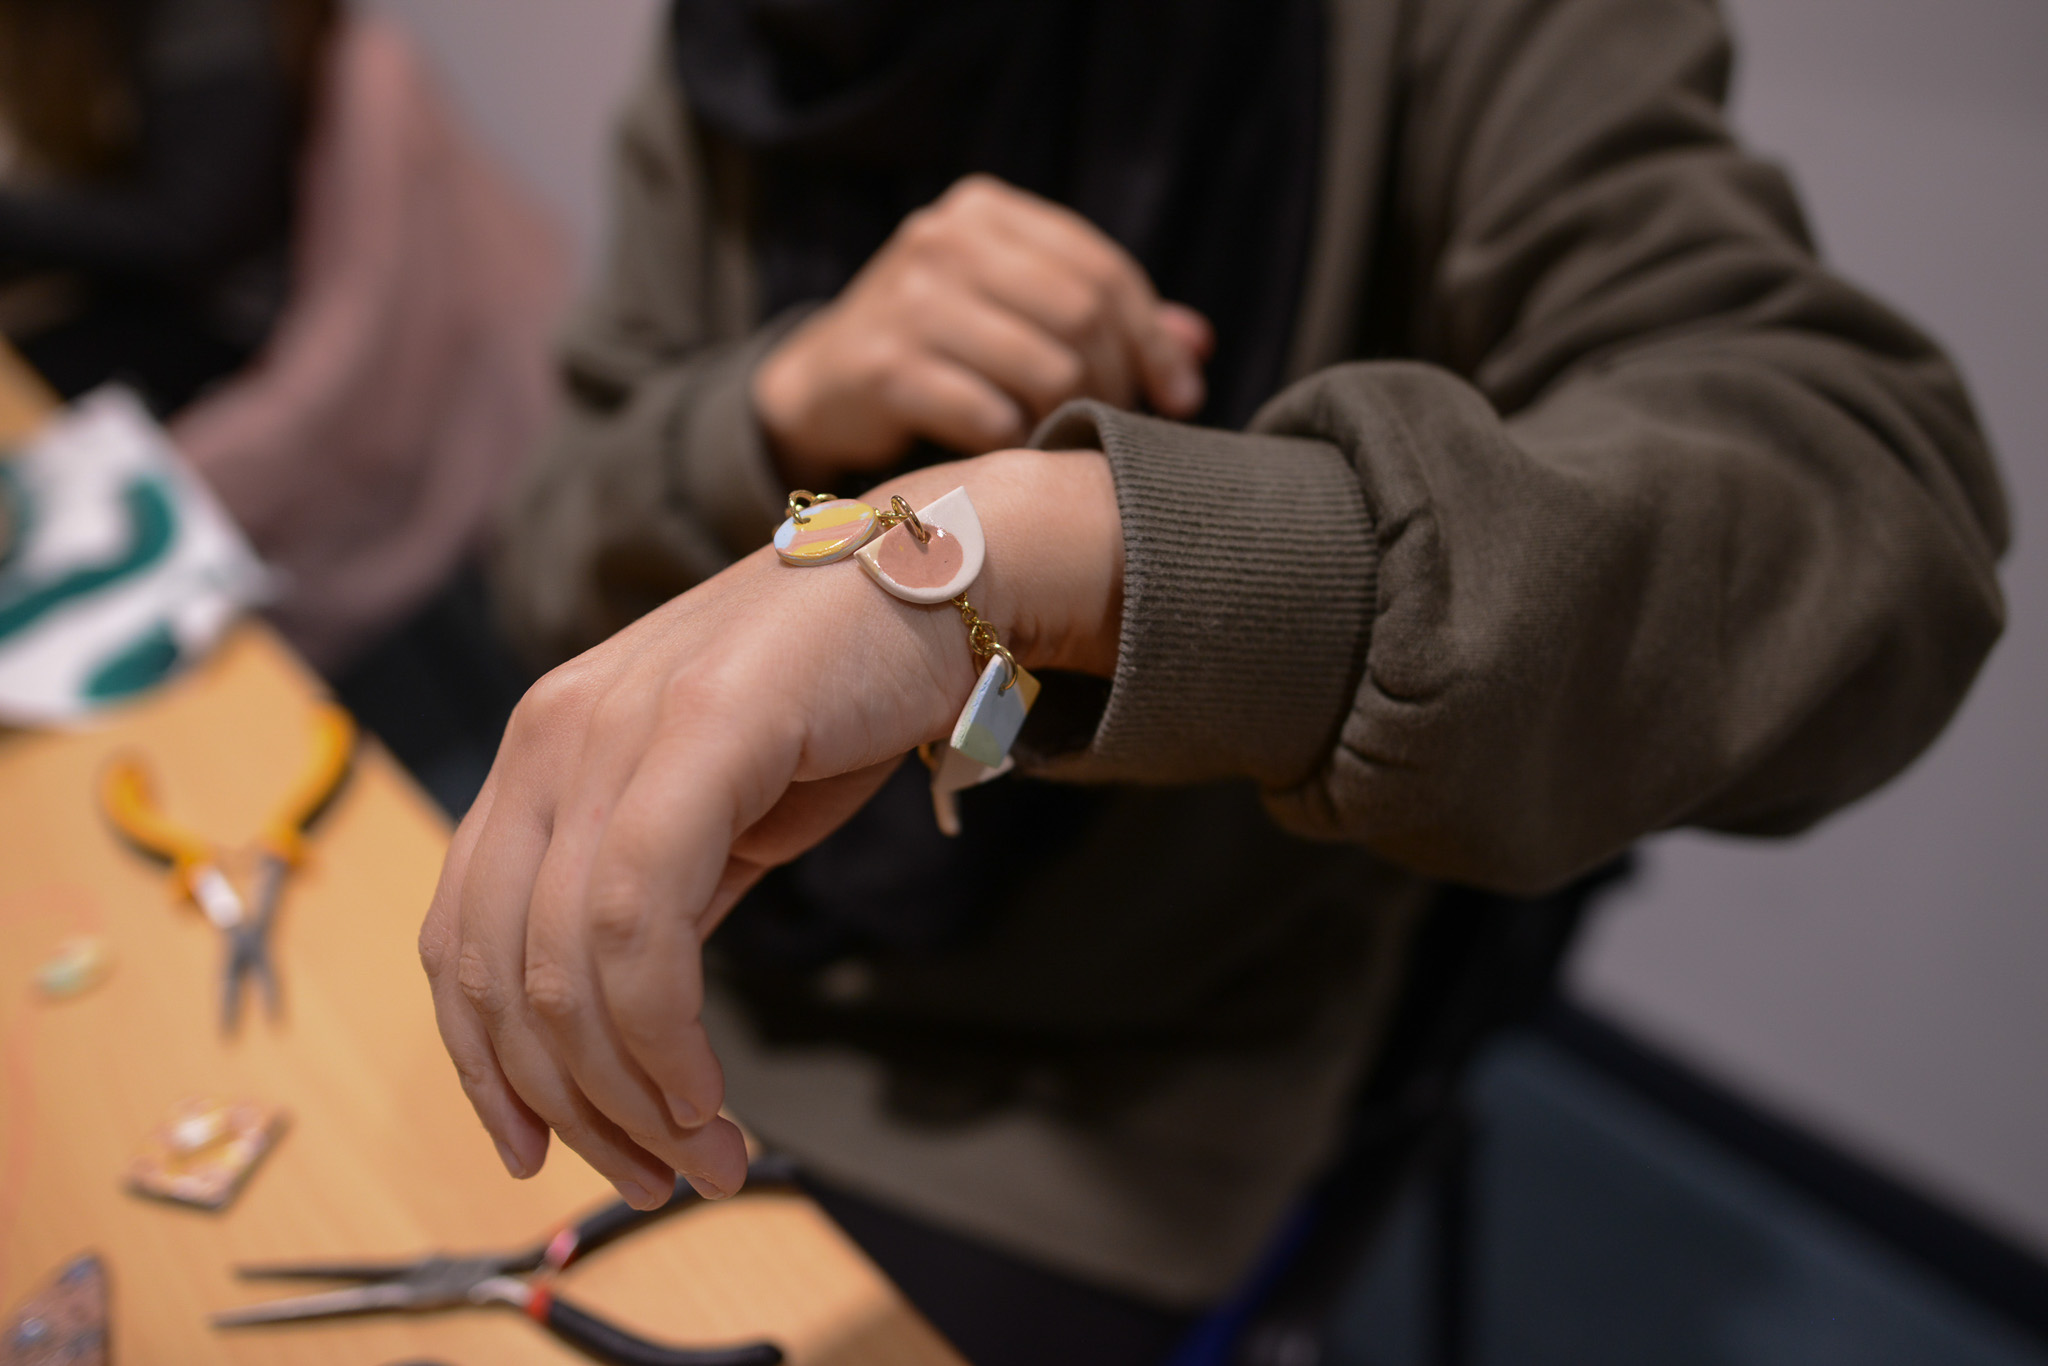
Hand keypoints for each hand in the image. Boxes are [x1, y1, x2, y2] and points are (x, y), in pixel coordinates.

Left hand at [420, 449, 1123, 1205]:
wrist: (938, 573)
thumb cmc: (835, 697)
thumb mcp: (720, 811)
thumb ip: (655, 898)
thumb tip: (620, 1024)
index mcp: (542, 753)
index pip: (460, 939)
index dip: (484, 1065)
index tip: (535, 1151)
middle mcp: (551, 736)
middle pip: (502, 970)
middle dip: (569, 1105)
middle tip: (653, 1178)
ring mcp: (614, 726)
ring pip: (567, 962)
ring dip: (627, 1093)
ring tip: (701, 1156)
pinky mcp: (697, 730)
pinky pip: (642, 922)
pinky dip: (664, 1033)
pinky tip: (707, 1091)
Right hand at [753, 174, 1213, 489]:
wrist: (822, 386)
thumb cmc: (940, 348)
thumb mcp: (1016, 310)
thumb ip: (1104, 317)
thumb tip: (1199, 346)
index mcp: (985, 211)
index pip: (1102, 269)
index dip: (1154, 340)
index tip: (1181, 396)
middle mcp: (944, 239)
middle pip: (1082, 316)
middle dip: (1115, 381)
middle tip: (1113, 422)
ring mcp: (909, 300)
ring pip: (1046, 368)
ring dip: (1068, 416)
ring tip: (1060, 434)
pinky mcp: (885, 366)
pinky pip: (991, 416)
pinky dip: (1014, 442)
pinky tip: (1006, 448)